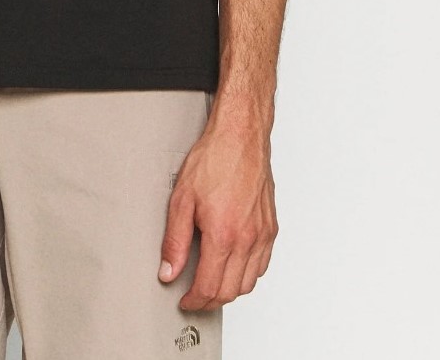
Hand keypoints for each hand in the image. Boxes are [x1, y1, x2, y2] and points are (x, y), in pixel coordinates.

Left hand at [158, 113, 277, 310]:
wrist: (240, 137)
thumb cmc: (214, 159)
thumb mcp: (182, 199)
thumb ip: (174, 241)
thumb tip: (169, 271)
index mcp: (223, 235)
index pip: (209, 287)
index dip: (193, 301)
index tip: (184, 300)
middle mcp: (247, 239)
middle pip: (230, 291)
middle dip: (209, 301)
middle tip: (194, 297)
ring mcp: (262, 235)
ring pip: (249, 283)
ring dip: (229, 290)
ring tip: (211, 282)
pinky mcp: (271, 228)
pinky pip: (262, 265)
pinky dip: (247, 274)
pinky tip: (233, 266)